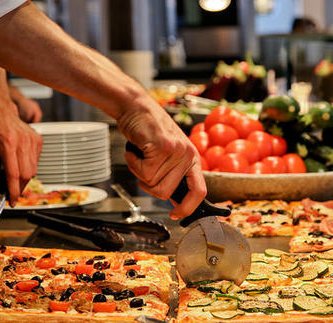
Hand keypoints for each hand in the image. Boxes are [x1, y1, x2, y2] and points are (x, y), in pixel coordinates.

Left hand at [0, 61, 42, 205]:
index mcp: (8, 143)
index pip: (14, 174)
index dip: (13, 191)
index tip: (11, 200)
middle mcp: (24, 141)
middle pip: (27, 175)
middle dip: (19, 188)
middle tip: (10, 193)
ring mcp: (33, 140)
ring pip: (33, 170)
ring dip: (24, 179)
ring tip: (13, 179)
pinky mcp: (38, 140)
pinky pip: (36, 161)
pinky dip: (28, 167)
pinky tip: (18, 164)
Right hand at [118, 96, 206, 218]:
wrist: (135, 107)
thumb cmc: (147, 131)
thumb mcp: (167, 153)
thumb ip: (171, 173)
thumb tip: (172, 199)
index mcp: (192, 159)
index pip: (199, 191)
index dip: (188, 208)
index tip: (175, 215)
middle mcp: (188, 155)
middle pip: (165, 192)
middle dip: (148, 184)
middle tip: (143, 166)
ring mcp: (176, 152)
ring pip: (152, 183)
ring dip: (138, 171)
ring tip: (140, 153)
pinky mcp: (162, 147)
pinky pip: (143, 171)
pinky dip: (133, 162)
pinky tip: (136, 149)